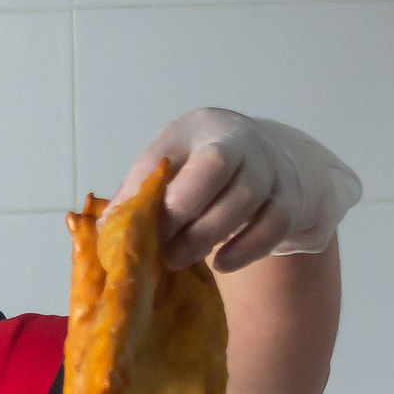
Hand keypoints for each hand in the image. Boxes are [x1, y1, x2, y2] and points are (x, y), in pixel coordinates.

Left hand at [119, 109, 361, 272]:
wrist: (263, 158)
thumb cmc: (200, 165)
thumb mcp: (168, 163)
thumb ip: (139, 190)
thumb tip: (105, 228)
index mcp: (201, 130)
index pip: (178, 155)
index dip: (159, 197)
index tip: (139, 229)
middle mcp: (240, 143)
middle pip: (214, 169)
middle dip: (182, 214)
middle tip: (159, 248)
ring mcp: (269, 171)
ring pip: (245, 200)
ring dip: (207, 236)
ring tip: (178, 259)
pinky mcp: (287, 201)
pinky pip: (273, 226)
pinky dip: (247, 250)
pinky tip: (221, 263)